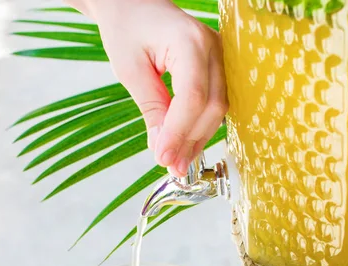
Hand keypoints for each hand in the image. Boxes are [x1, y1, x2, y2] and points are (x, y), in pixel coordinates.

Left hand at [66, 0, 227, 176]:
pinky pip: (216, 102)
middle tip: (170, 166)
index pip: (192, 96)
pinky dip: (200, 125)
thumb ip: (151, 109)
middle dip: (190, 140)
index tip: (163, 159)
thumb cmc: (127, 29)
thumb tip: (163, 150)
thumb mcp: (130, 70)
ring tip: (177, 161)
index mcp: (188, 40)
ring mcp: (221, 55)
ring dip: (197, 138)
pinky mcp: (219, 66)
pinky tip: (186, 144)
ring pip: (218, 108)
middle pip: (212, 105)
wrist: (134, 5)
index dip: (179, 132)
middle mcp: (213, 46)